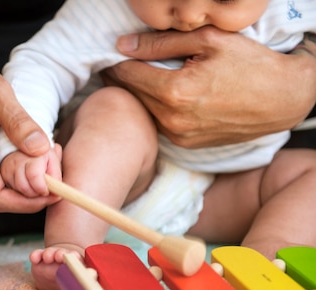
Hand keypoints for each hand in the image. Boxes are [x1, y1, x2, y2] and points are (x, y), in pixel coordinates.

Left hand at [104, 27, 315, 147]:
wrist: (283, 99)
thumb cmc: (250, 64)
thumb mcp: (208, 41)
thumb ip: (161, 44)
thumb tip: (123, 46)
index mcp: (175, 92)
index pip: (127, 75)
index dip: (115, 63)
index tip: (110, 55)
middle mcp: (173, 119)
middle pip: (132, 95)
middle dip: (123, 78)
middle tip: (119, 64)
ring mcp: (179, 135)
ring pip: (144, 111)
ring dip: (138, 95)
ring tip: (139, 77)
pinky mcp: (186, 144)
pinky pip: (159, 123)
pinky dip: (155, 109)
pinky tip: (161, 95)